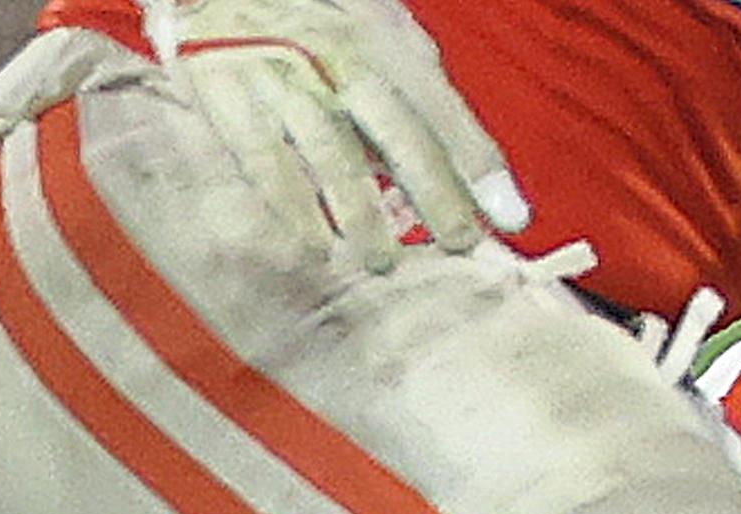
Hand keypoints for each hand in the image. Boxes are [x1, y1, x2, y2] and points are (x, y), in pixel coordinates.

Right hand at [144, 0, 526, 270]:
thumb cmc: (295, 15)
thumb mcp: (362, 30)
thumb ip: (404, 86)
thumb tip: (449, 159)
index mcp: (380, 35)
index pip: (441, 107)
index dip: (477, 163)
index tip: (511, 217)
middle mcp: (339, 53)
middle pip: (399, 130)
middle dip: (436, 190)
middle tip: (461, 245)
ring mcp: (284, 77)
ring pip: (333, 152)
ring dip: (361, 213)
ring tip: (382, 263)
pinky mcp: (229, 97)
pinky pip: (264, 160)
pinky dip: (291, 204)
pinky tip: (314, 242)